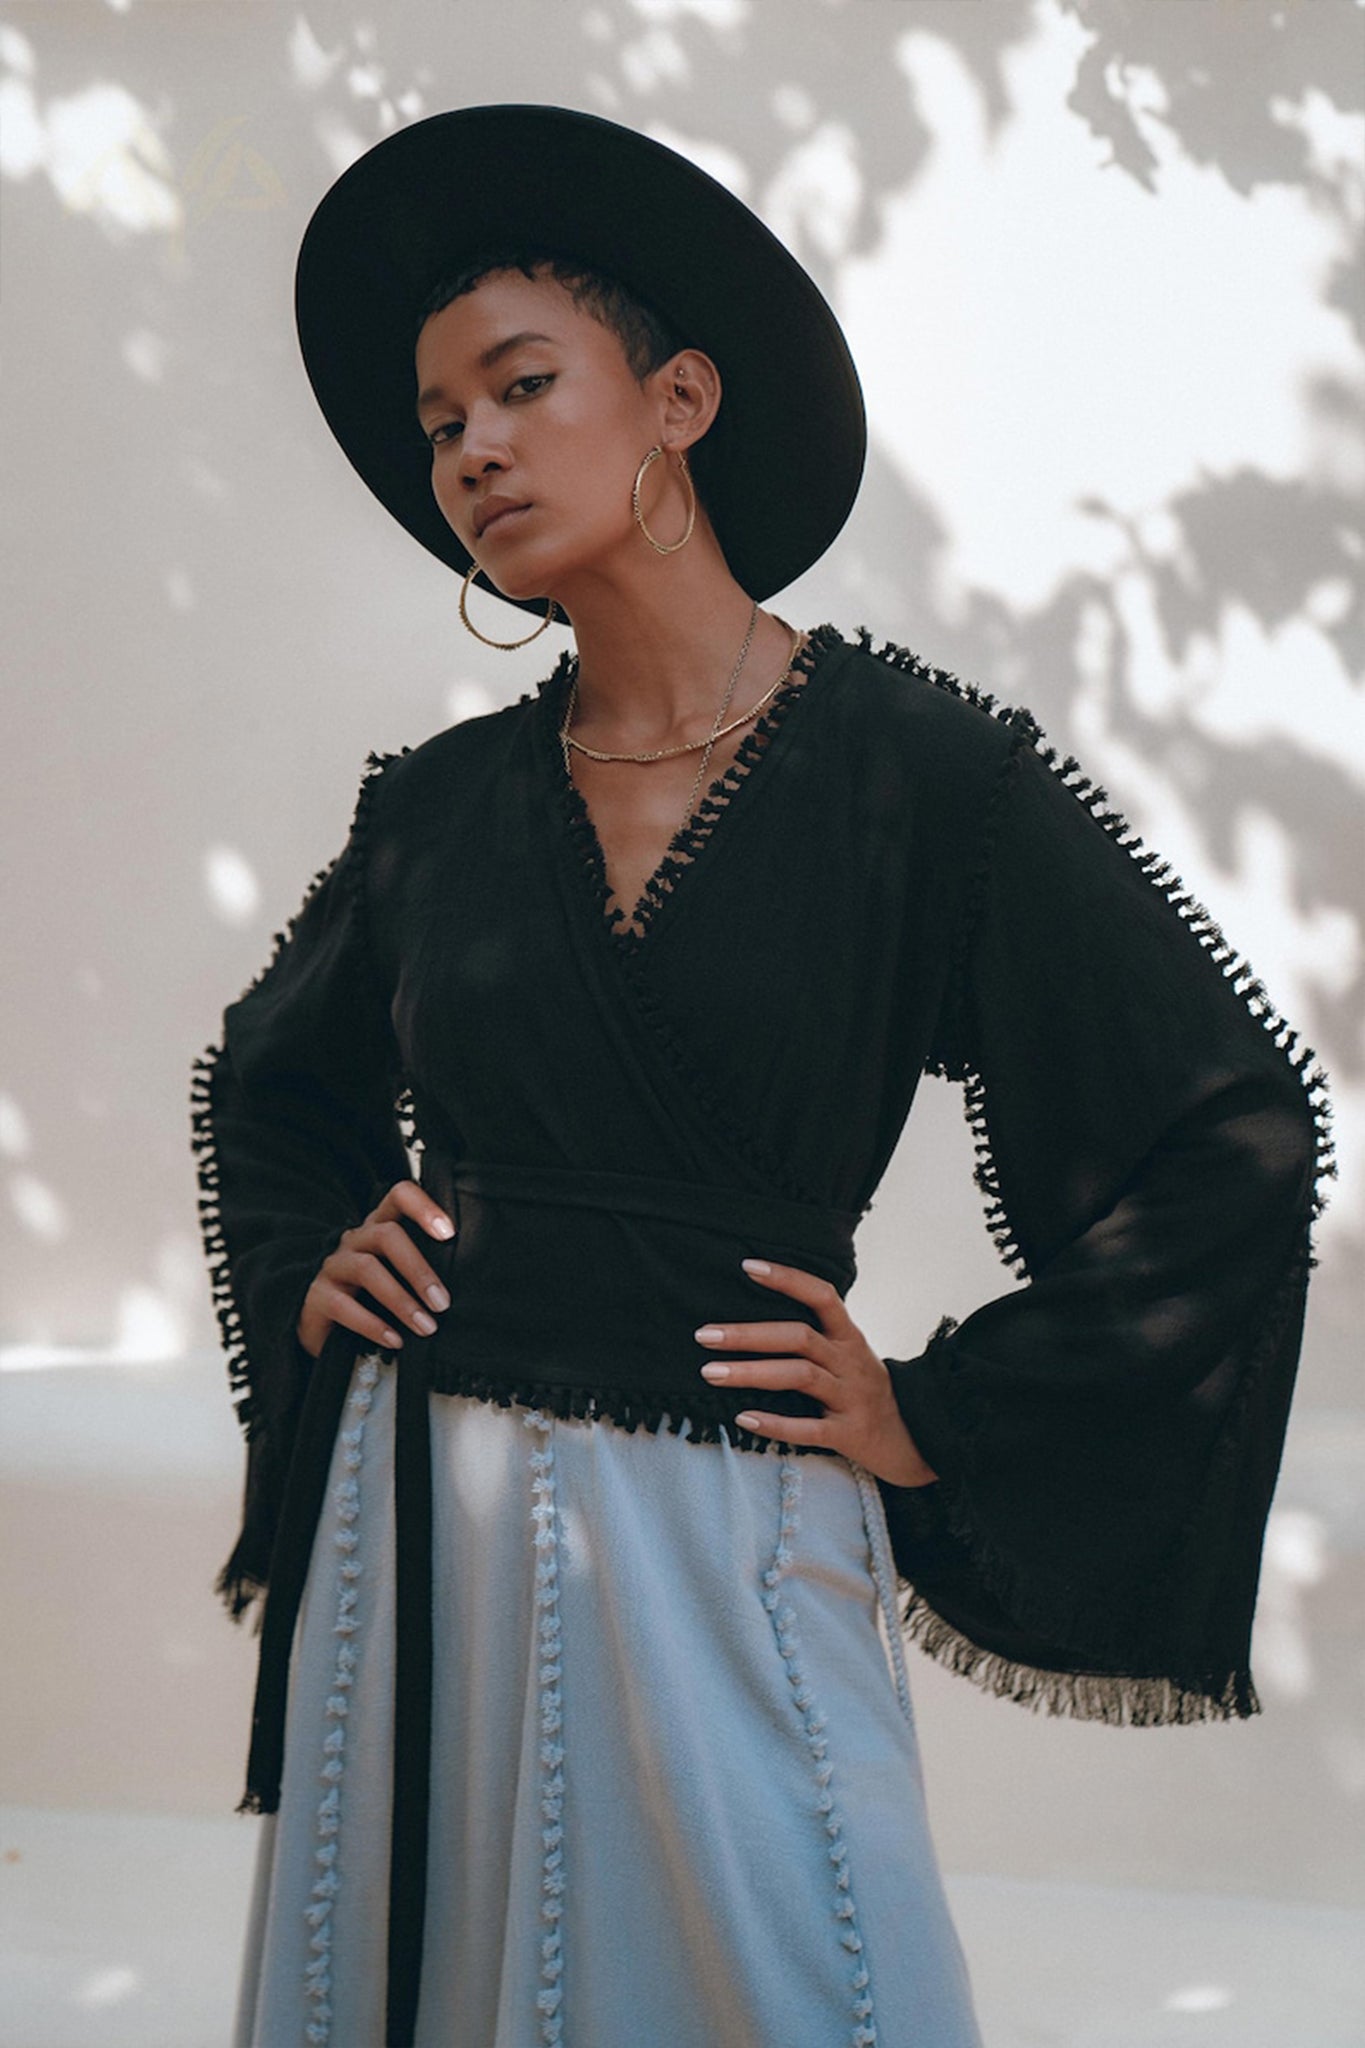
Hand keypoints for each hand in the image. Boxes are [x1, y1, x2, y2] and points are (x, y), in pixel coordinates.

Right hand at [297, 1178, 454, 1358]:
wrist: (329, 1332)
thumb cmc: (378, 1299)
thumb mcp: (404, 1278)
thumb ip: (427, 1271)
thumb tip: (473, 1285)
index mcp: (380, 1226)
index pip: (399, 1195)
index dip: (423, 1207)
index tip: (450, 1233)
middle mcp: (355, 1239)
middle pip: (387, 1235)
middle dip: (419, 1270)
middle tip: (442, 1303)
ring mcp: (333, 1265)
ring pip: (367, 1269)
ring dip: (401, 1301)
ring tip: (425, 1327)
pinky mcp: (316, 1296)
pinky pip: (343, 1306)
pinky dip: (373, 1325)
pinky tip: (395, 1341)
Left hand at [694, 1258, 938, 1488]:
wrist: (914, 1440)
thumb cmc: (866, 1391)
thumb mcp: (850, 1356)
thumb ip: (816, 1336)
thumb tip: (754, 1315)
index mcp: (849, 1338)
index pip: (822, 1296)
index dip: (787, 1278)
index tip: (747, 1266)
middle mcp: (850, 1362)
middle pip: (799, 1337)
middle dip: (749, 1335)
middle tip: (704, 1335)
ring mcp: (851, 1397)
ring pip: (800, 1377)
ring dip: (752, 1373)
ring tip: (710, 1373)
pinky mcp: (849, 1433)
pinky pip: (810, 1428)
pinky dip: (776, 1423)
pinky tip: (744, 1418)